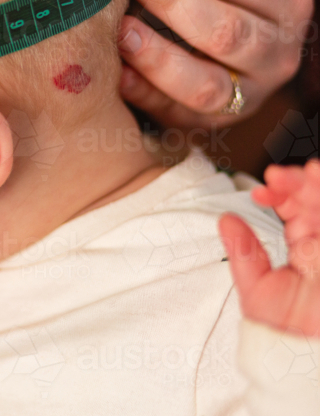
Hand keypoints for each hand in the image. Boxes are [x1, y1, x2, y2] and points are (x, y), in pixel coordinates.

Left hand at [114, 0, 313, 128]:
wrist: (228, 31)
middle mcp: (277, 52)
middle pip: (226, 31)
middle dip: (171, 0)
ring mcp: (249, 95)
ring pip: (206, 86)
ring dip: (158, 58)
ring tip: (120, 31)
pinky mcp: (213, 124)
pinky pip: (177, 116)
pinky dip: (144, 95)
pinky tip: (116, 75)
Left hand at [219, 160, 319, 337]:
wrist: (303, 363)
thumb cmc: (284, 333)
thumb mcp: (258, 289)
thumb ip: (245, 253)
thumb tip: (226, 219)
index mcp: (305, 249)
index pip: (297, 208)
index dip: (282, 192)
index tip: (263, 189)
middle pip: (318, 201)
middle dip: (301, 182)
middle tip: (281, 176)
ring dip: (319, 186)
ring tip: (307, 175)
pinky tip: (319, 182)